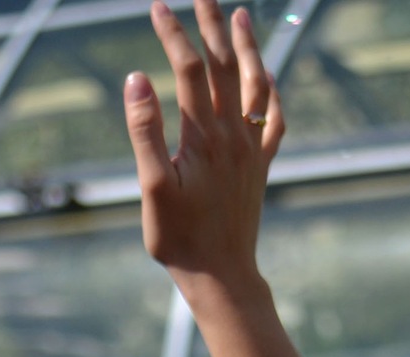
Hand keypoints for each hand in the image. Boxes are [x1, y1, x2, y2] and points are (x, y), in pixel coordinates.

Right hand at [124, 0, 283, 290]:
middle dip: (210, 24)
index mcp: (202, 137)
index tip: (157, 6)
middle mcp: (232, 136)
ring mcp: (250, 150)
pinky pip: (272, 121)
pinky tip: (268, 78)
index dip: (174, 33)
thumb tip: (137, 78)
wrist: (222, 277)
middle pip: (224, 65)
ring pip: (253, 85)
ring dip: (247, 47)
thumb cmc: (179, 239)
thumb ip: (144, 131)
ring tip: (240, 15)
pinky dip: (271, 93)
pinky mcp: (260, 168)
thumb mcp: (151, 188)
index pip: (189, 69)